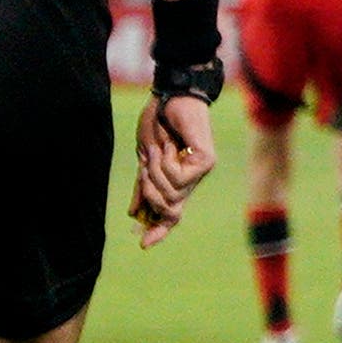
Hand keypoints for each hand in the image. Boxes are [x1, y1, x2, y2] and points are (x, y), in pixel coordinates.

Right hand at [130, 91, 216, 243]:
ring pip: (172, 193)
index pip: (171, 213)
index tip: (143, 244)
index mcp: (177, 180)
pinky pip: (178, 177)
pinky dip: (165, 163)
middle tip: (144, 170)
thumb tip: (135, 214)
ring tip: (156, 150)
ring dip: (155, 173)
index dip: (158, 229)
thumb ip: (143, 185)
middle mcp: (192, 179)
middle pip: (169, 208)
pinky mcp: (206, 162)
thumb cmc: (158, 123)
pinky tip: (168, 146)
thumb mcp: (144, 159)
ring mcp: (202, 171)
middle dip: (149, 193)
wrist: (170, 97)